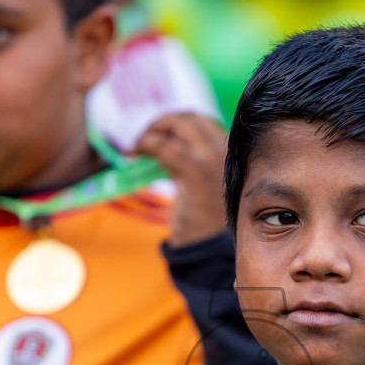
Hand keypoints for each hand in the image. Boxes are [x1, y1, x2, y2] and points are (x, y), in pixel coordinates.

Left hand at [132, 113, 227, 246]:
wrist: (206, 246)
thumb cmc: (202, 216)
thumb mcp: (201, 179)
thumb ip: (190, 157)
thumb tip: (162, 140)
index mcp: (230, 151)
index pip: (201, 122)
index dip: (174, 123)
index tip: (156, 134)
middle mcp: (226, 151)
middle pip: (189, 118)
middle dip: (161, 122)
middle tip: (143, 137)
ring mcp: (213, 161)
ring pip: (177, 125)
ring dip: (151, 130)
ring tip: (137, 146)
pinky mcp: (196, 174)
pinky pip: (165, 147)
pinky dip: (145, 144)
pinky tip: (134, 154)